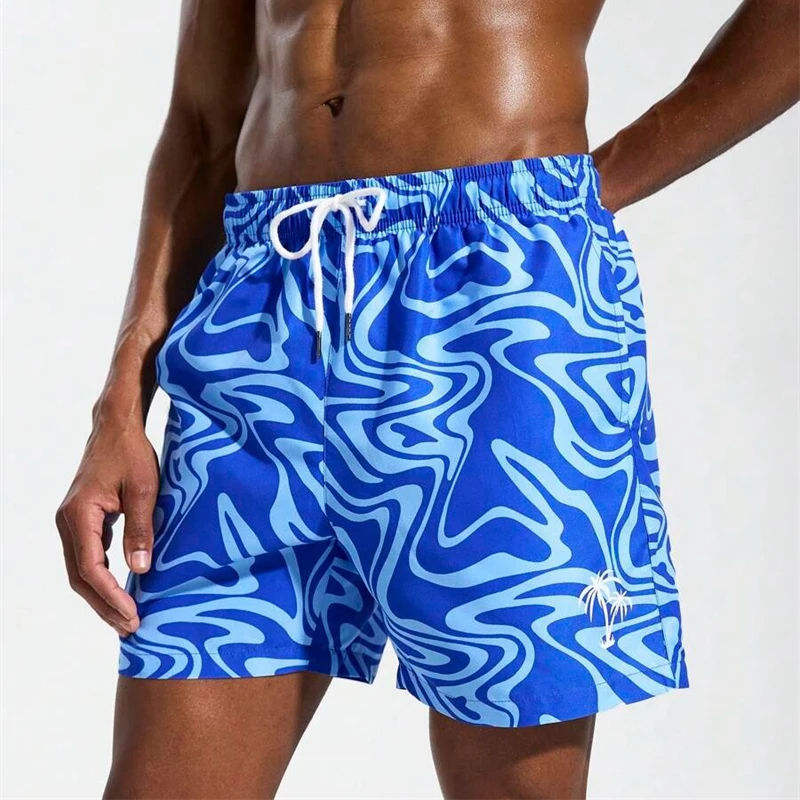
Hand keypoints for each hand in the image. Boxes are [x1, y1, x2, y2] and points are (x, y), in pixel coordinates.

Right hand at [56, 418, 158, 635]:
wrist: (116, 427)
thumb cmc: (131, 453)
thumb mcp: (143, 490)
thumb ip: (140, 529)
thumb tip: (140, 569)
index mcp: (79, 515)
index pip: (91, 568)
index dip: (111, 596)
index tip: (132, 615)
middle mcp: (68, 522)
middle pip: (80, 576)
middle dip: (104, 605)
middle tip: (129, 628)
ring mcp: (72, 522)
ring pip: (81, 569)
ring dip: (102, 595)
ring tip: (125, 618)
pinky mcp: (83, 520)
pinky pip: (88, 556)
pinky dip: (102, 577)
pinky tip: (121, 590)